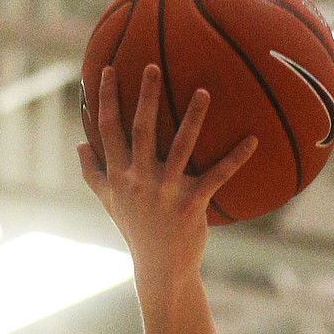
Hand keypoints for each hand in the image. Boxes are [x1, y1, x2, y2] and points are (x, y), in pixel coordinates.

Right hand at [78, 64, 256, 283]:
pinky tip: (253, 139)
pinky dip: (236, 158)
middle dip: (145, 95)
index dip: (106, 99)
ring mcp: (167, 192)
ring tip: (204, 90)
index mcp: (119, 175)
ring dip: (193, 117)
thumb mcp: (109, 202)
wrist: (161, 268)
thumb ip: (93, 173)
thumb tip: (80, 144)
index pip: (108, 129)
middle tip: (152, 65)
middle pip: (141, 130)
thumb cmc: (136, 230)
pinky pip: (217, 176)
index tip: (107, 68)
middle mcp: (140, 180)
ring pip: (180, 146)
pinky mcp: (193, 204)